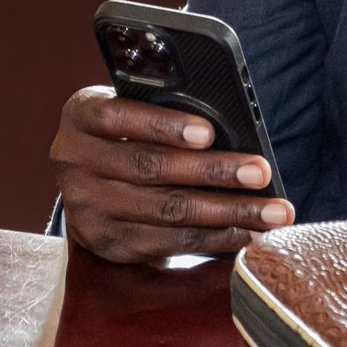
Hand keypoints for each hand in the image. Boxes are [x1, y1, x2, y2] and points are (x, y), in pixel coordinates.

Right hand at [50, 86, 295, 263]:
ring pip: (164, 212)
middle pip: (151, 169)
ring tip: (270, 212)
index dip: (164, 125)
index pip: (119, 117)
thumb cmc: (132, 123)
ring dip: (226, 213)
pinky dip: (211, 239)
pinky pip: (164, 244)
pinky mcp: (105, 243)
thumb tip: (233, 123)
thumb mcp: (136, 102)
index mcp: (83, 115)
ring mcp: (86, 208)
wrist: (88, 169)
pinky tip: (244, 234)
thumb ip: (168, 107)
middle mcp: (75, 162)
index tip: (209, 134)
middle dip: (215, 172)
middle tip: (262, 174)